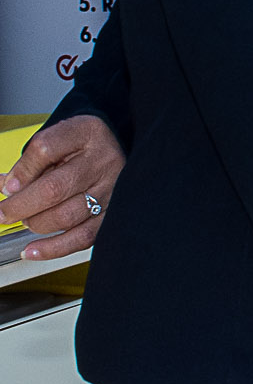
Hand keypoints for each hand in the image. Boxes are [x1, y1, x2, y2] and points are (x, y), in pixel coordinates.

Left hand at [0, 115, 122, 259]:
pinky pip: (83, 237)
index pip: (45, 149)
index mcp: (86, 134)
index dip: (21, 171)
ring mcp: (111, 190)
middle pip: (54, 188)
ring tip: (27, 220)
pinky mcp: (111, 215)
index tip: (7, 186)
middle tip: (3, 213)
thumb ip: (29, 162)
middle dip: (19, 206)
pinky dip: (54, 248)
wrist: (111, 152)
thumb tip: (4, 187)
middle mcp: (103, 162)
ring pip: (65, 216)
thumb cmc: (81, 147)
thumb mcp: (56, 140)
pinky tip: (33, 250)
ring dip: (35, 223)